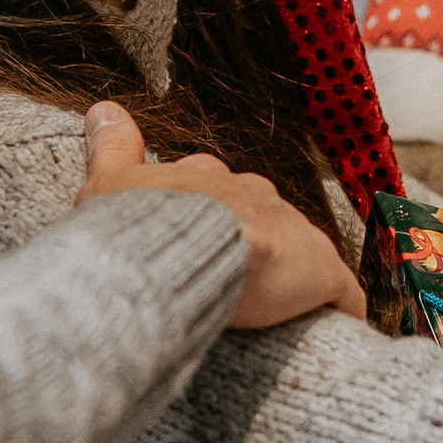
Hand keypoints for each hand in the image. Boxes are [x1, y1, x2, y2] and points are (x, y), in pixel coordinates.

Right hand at [77, 105, 366, 329]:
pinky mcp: (320, 269)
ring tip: (273, 318)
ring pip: (298, 251)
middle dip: (251, 248)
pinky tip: (325, 331)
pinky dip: (335, 309)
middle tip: (230, 288)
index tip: (200, 248)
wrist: (180, 248)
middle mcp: (254, 195)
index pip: (215, 194)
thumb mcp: (110, 183)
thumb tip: (104, 110)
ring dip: (289, 279)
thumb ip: (113, 147)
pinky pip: (338, 291)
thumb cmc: (137, 225)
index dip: (209, 221)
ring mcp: (291, 228)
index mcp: (207, 179)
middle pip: (261, 218)